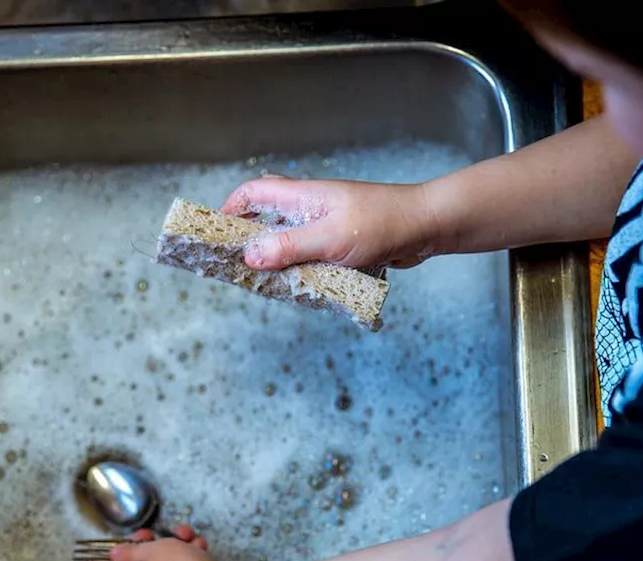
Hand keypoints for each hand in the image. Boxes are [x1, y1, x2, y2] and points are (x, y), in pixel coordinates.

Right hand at [222, 175, 443, 270]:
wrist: (426, 227)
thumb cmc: (382, 224)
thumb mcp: (330, 239)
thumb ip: (289, 247)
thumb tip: (249, 255)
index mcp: (304, 197)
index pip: (255, 192)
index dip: (232, 208)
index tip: (216, 233)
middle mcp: (311, 208)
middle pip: (267, 218)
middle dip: (249, 239)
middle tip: (236, 266)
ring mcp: (326, 225)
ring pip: (289, 241)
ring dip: (277, 260)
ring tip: (264, 283)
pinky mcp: (340, 244)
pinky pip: (310, 256)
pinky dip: (301, 270)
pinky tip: (299, 287)